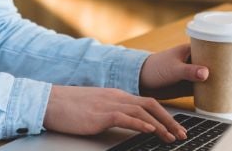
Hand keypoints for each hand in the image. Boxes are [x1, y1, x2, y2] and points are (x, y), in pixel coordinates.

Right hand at [43, 85, 187, 142]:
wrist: (49, 102)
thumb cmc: (69, 107)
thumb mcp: (96, 109)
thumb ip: (112, 113)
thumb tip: (126, 124)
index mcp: (116, 95)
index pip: (147, 102)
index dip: (164, 115)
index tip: (175, 127)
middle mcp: (116, 97)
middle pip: (151, 104)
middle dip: (169, 120)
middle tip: (182, 134)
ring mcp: (109, 104)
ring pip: (142, 111)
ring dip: (160, 125)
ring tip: (171, 137)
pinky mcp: (100, 114)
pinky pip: (125, 117)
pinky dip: (140, 124)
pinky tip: (150, 130)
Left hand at [139, 44, 231, 98]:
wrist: (141, 80)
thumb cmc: (155, 67)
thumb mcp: (172, 68)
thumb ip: (189, 71)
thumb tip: (206, 73)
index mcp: (195, 50)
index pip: (221, 52)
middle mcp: (199, 61)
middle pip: (225, 65)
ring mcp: (197, 73)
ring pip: (220, 77)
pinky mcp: (192, 85)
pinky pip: (211, 89)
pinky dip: (222, 92)